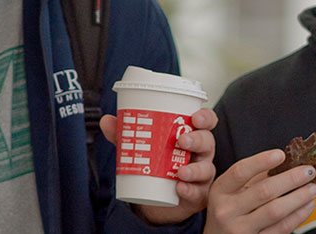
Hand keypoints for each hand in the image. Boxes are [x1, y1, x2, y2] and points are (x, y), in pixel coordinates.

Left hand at [101, 108, 218, 224]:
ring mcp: (202, 174)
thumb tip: (106, 120)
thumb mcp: (141, 148)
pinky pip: (199, 192)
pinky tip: (180, 188)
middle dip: (198, 140)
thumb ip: (125, 135)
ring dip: (195, 169)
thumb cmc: (157, 165)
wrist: (157, 198)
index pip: (206, 122)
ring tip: (180, 171)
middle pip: (208, 142)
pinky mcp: (198, 194)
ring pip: (206, 168)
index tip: (195, 118)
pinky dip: (190, 190)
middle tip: (181, 141)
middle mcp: (201, 154)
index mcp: (192, 136)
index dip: (205, 117)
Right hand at [202, 149, 315, 233]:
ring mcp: (240, 230)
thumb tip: (288, 162)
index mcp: (220, 191)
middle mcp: (227, 211)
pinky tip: (308, 206)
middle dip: (291, 179)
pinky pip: (281, 228)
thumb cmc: (230, 210)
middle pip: (264, 191)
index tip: (281, 154)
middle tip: (309, 171)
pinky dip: (298, 216)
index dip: (261, 161)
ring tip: (313, 188)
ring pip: (275, 211)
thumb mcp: (231, 192)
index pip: (240, 172)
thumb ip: (255, 177)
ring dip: (299, 197)